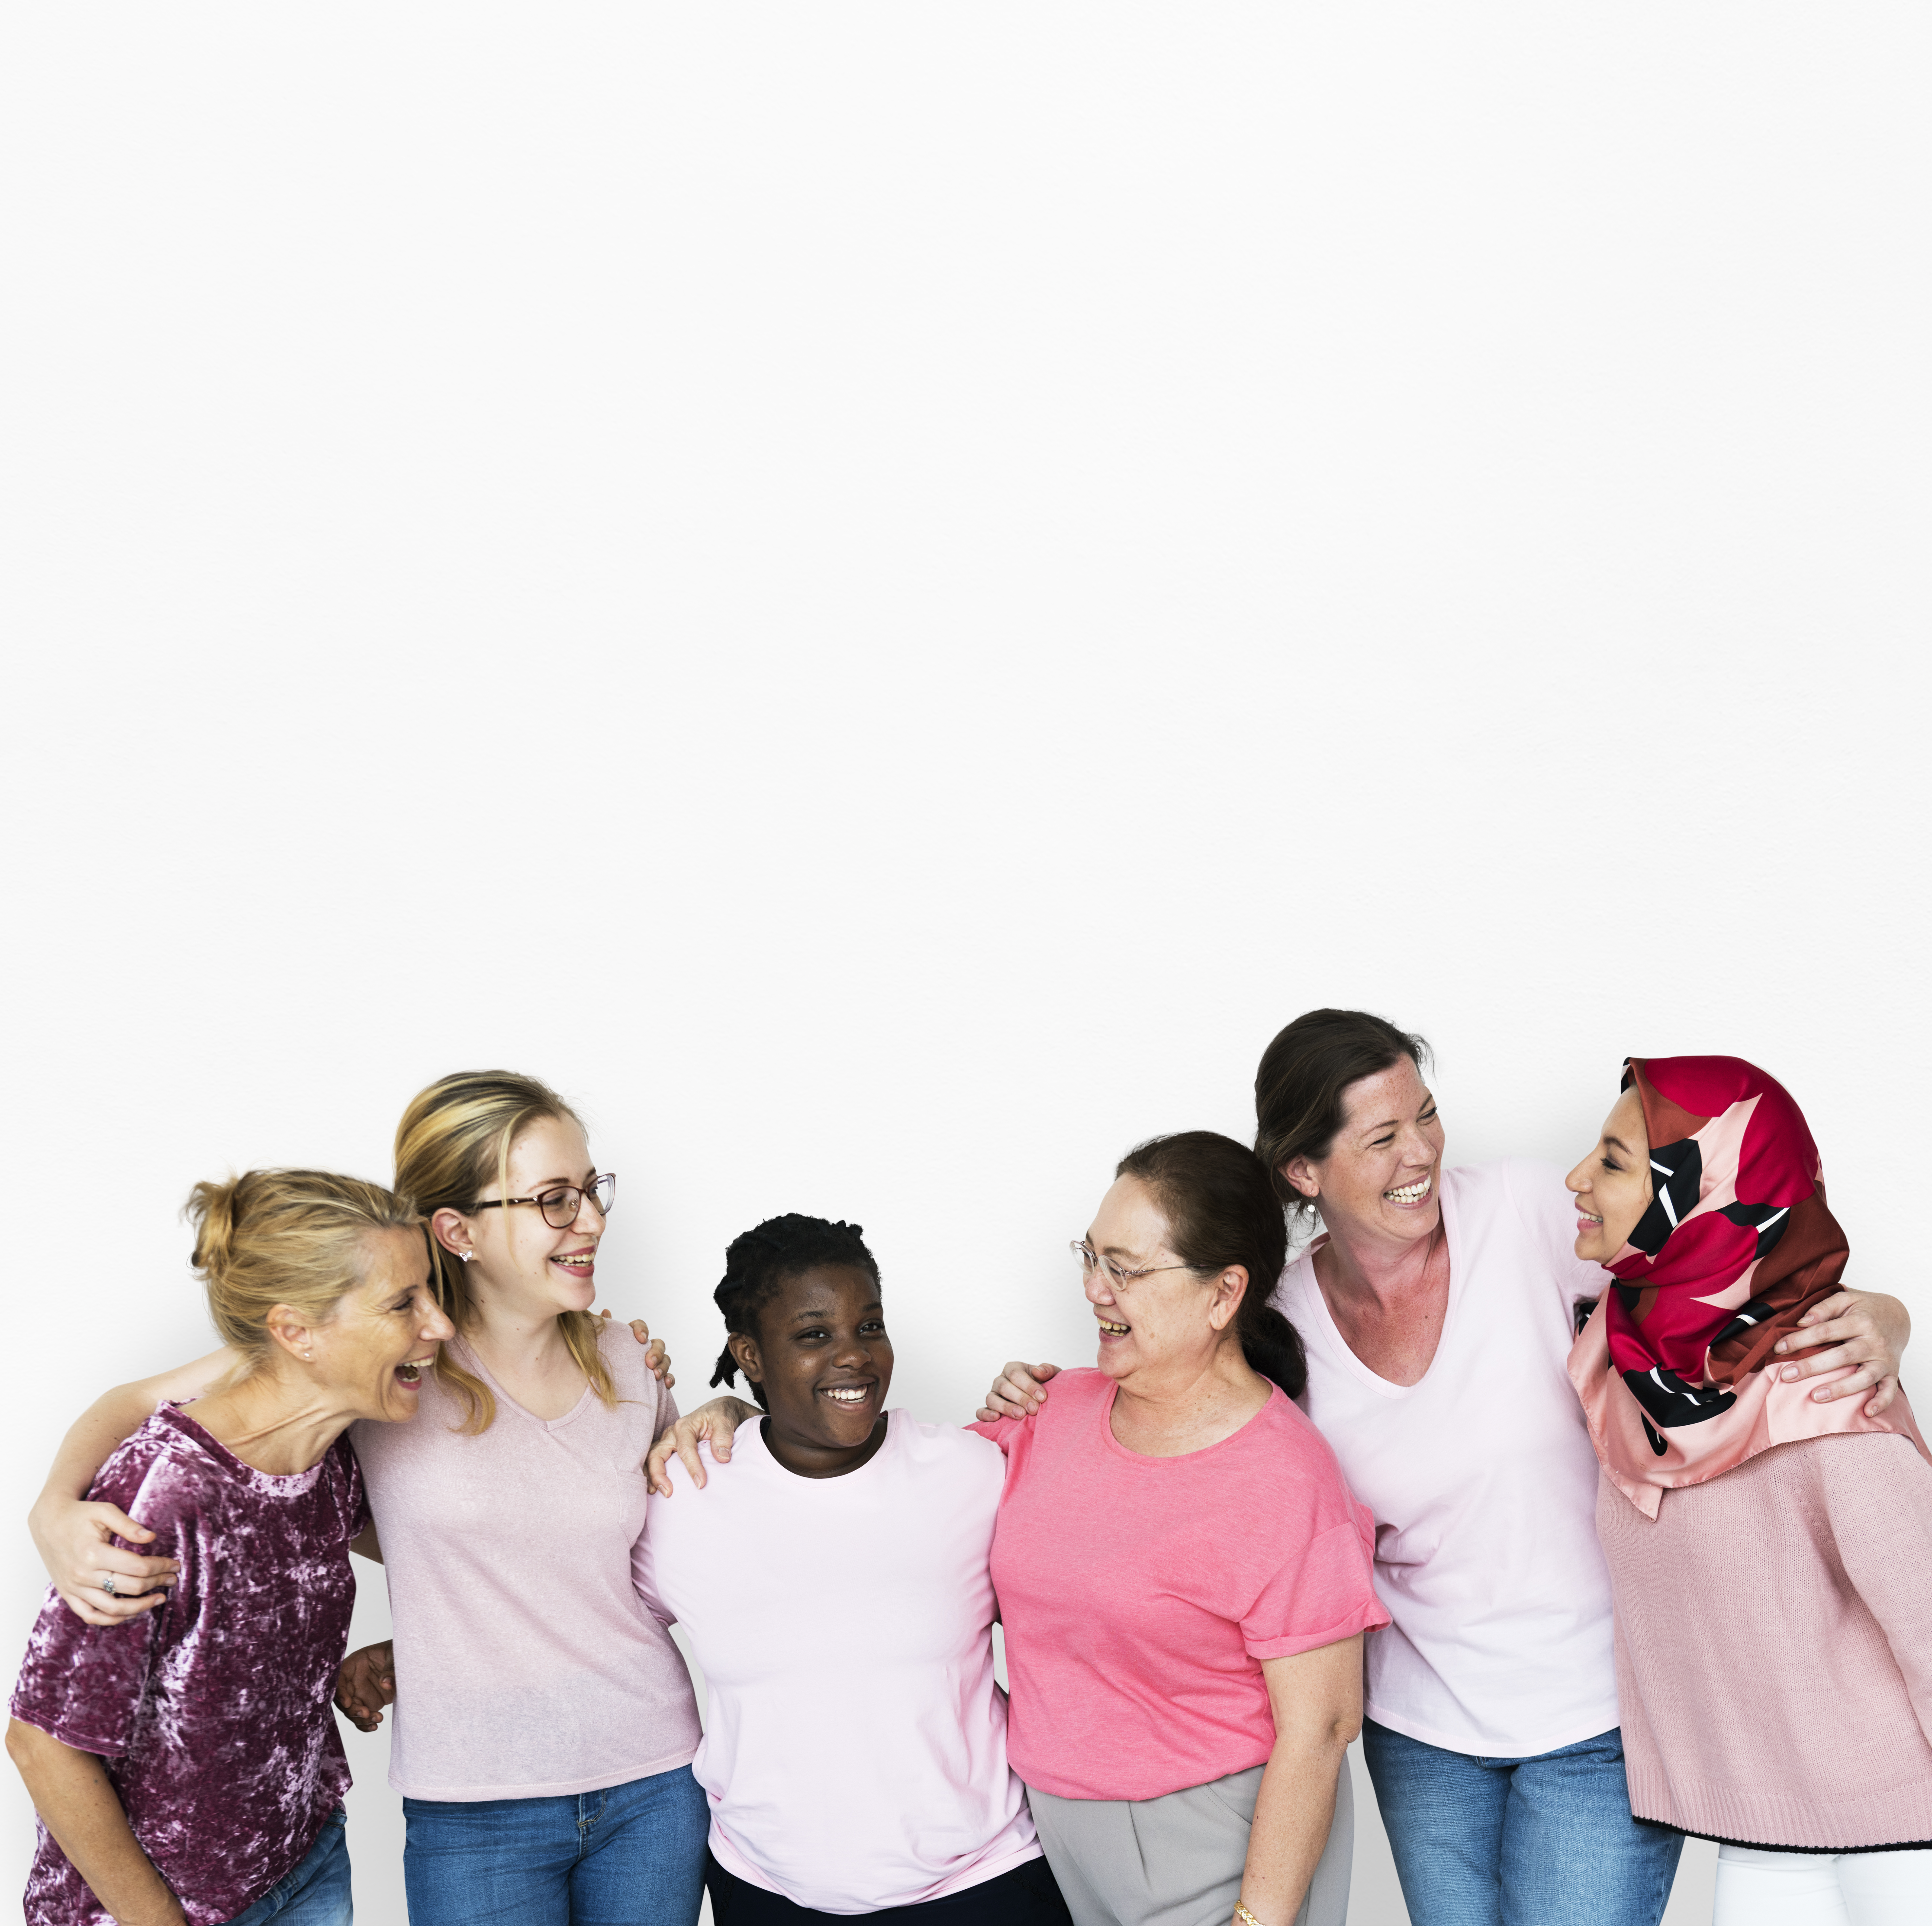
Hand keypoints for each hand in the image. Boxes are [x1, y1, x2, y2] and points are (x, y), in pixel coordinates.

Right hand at [28, 1494, 177, 1627]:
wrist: (49, 1523)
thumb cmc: (79, 1515)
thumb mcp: (105, 1511)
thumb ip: (129, 1525)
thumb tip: (151, 1537)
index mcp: (94, 1553)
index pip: (138, 1567)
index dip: (161, 1567)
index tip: (175, 1564)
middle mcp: (83, 1575)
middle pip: (130, 1587)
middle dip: (157, 1583)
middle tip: (173, 1578)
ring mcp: (74, 1588)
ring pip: (112, 1608)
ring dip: (140, 1607)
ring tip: (159, 1598)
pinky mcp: (68, 1595)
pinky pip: (90, 1616)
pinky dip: (111, 1619)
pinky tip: (129, 1613)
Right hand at [334, 1641, 395, 1731]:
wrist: (407, 1661)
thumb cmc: (397, 1651)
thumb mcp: (395, 1653)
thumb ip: (390, 1667)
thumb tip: (385, 1683)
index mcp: (354, 1664)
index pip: (339, 1679)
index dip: (340, 1692)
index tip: (348, 1703)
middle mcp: (353, 1680)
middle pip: (343, 1699)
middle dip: (352, 1710)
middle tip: (366, 1714)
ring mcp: (359, 1692)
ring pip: (351, 1711)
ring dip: (361, 1719)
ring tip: (378, 1719)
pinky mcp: (368, 1702)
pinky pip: (362, 1716)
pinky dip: (365, 1724)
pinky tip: (374, 1727)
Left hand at [595, 1309, 673, 1387]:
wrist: (605, 1388)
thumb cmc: (605, 1364)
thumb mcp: (602, 1346)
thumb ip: (605, 1329)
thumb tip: (605, 1311)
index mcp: (631, 1338)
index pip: (640, 1326)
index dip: (642, 1329)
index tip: (640, 1338)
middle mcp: (644, 1349)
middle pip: (658, 1343)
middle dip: (656, 1352)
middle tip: (649, 1362)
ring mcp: (653, 1364)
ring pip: (665, 1359)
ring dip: (663, 1365)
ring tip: (656, 1375)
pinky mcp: (657, 1379)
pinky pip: (669, 1377)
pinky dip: (669, 1379)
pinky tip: (665, 1383)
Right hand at [645, 1398, 757, 1496]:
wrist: (719, 1412)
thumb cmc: (720, 1416)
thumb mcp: (726, 1421)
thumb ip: (723, 1438)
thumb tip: (721, 1458)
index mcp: (685, 1426)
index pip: (685, 1449)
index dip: (692, 1468)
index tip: (701, 1484)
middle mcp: (672, 1434)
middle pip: (656, 1454)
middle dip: (658, 1475)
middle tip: (668, 1493)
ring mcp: (668, 1442)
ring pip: (651, 1459)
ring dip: (650, 1477)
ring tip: (655, 1493)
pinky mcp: (669, 1450)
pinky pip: (655, 1462)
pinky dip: (652, 1475)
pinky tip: (654, 1489)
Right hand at [975, 1360, 1059, 1422]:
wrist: (1042, 1402)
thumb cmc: (1046, 1387)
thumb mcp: (1052, 1376)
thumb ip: (1048, 1370)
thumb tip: (1037, 1371)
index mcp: (1013, 1368)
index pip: (1016, 1373)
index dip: (1028, 1385)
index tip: (1043, 1397)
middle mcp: (1001, 1380)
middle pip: (1004, 1386)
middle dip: (1020, 1398)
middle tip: (1034, 1409)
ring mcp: (993, 1395)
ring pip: (991, 1399)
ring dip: (1005, 1407)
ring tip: (1020, 1415)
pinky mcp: (989, 1409)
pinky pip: (981, 1411)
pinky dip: (986, 1415)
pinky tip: (997, 1418)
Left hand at [1773, 1289, 1910, 1415]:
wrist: (1898, 1316)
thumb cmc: (1865, 1308)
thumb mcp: (1845, 1299)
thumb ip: (1823, 1308)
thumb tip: (1802, 1321)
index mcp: (1860, 1321)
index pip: (1825, 1331)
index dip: (1800, 1340)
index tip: (1779, 1348)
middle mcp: (1874, 1342)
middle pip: (1841, 1356)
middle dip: (1812, 1367)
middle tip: (1787, 1375)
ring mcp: (1884, 1360)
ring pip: (1864, 1377)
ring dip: (1841, 1389)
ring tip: (1816, 1396)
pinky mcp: (1893, 1373)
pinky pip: (1889, 1391)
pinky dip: (1881, 1403)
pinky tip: (1867, 1412)